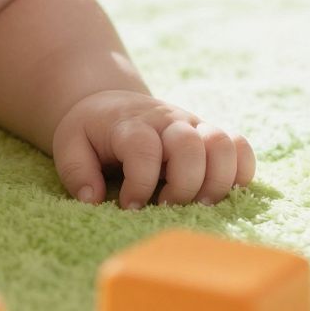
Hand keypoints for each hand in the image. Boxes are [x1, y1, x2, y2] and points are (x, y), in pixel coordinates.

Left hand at [51, 90, 254, 207]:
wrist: (111, 104)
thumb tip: (93, 198)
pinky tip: (220, 193)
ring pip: (223, 144)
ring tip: (198, 205)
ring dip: (217, 181)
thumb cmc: (91, 132)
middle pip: (190, 145)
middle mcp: (166, 120)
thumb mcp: (69, 144)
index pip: (143, 148)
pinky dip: (240, 172)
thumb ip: (76, 171)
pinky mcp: (210, 136)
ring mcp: (193, 126)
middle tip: (165, 206)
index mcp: (130, 123)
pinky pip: (241, 147)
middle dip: (183, 185)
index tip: (129, 206)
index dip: (140, 183)